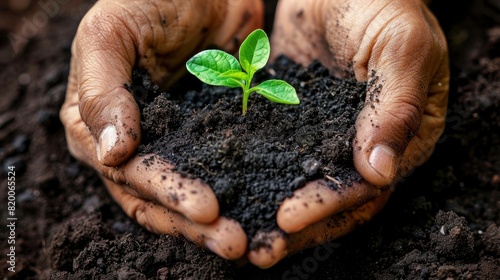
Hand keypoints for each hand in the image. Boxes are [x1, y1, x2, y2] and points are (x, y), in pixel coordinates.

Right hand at [60, 0, 262, 259]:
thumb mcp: (111, 33)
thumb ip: (102, 90)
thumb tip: (110, 153)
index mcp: (96, 124)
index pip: (128, 174)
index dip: (166, 193)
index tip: (206, 209)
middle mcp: (134, 142)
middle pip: (159, 197)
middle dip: (195, 223)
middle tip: (236, 242)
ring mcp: (175, 141)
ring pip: (191, 191)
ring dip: (218, 221)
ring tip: (250, 240)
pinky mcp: (211, 135)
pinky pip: (224, 169)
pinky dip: (241, 191)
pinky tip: (263, 209)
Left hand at [248, 0, 448, 266]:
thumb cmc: (385, 3)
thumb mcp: (402, 47)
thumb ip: (396, 107)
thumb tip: (380, 172)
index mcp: (402, 137)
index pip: (364, 186)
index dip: (327, 205)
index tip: (290, 218)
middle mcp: (363, 144)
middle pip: (330, 198)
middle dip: (296, 227)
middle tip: (259, 250)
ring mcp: (326, 133)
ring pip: (298, 181)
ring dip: (270, 208)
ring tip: (236, 233)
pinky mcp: (294, 119)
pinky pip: (274, 151)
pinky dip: (254, 172)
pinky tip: (226, 188)